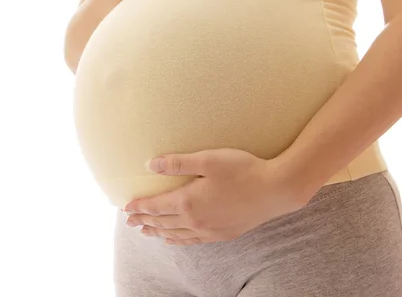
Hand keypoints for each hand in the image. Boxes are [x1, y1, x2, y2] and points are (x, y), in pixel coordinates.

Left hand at [122, 148, 304, 244]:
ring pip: (176, 234)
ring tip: (146, 232)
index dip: (139, 207)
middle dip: (144, 221)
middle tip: (129, 221)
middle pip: (162, 222)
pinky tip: (174, 239)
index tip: (125, 208)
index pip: (155, 206)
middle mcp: (195, 220)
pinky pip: (193, 241)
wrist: (276, 190)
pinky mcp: (223, 234)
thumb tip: (150, 164)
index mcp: (188, 201)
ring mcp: (209, 230)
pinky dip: (178, 240)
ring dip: (158, 232)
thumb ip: (178, 163)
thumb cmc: (243, 170)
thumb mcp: (208, 160)